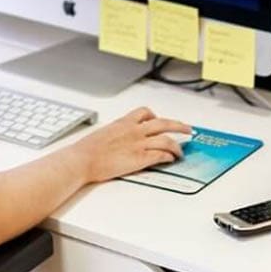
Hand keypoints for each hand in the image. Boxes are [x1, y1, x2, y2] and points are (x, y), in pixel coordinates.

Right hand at [73, 107, 190, 182]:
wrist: (83, 159)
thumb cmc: (87, 149)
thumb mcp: (102, 134)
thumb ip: (114, 134)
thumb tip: (116, 139)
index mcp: (123, 123)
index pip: (144, 112)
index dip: (155, 116)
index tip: (160, 119)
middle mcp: (133, 131)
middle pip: (163, 123)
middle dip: (178, 125)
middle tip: (187, 128)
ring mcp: (138, 144)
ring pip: (166, 139)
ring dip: (177, 145)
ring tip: (181, 151)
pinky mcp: (140, 158)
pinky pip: (160, 155)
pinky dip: (169, 156)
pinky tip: (171, 159)